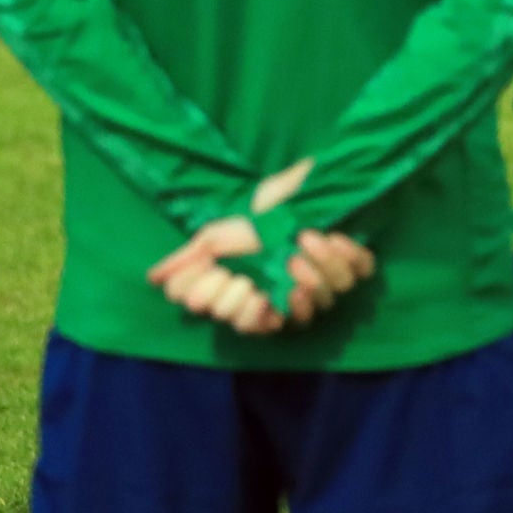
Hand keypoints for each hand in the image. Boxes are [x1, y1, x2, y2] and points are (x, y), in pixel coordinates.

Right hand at [148, 218, 376, 334]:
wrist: (293, 186)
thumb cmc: (253, 216)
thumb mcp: (216, 235)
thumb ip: (188, 259)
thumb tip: (153, 278)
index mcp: (263, 298)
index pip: (254, 325)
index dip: (250, 312)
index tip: (243, 286)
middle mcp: (294, 298)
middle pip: (298, 318)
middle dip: (293, 287)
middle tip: (287, 259)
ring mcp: (327, 283)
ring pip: (330, 296)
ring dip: (320, 266)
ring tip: (310, 237)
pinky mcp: (355, 264)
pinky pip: (358, 274)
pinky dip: (350, 257)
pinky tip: (337, 237)